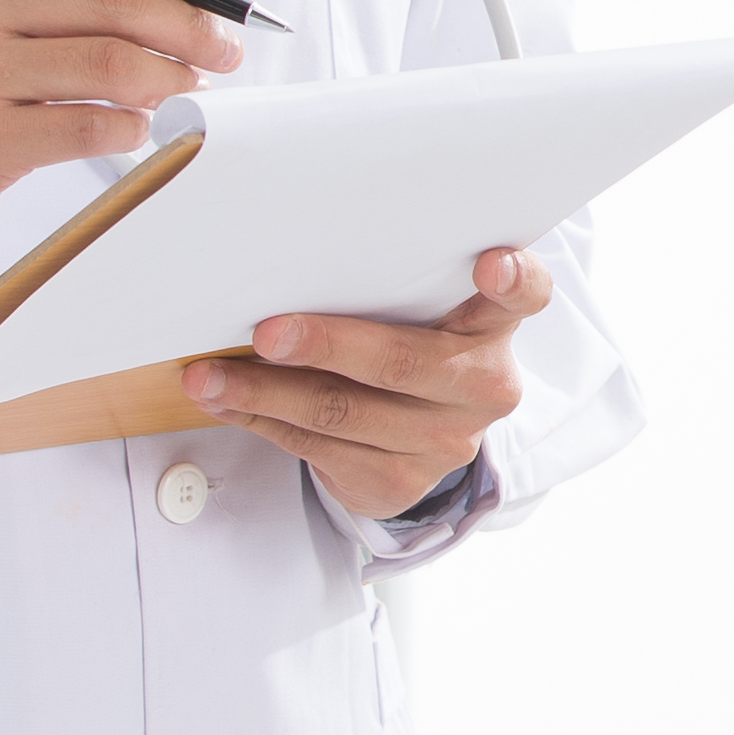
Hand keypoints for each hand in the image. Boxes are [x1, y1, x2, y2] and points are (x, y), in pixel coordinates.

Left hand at [181, 246, 552, 523]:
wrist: (419, 431)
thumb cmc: (407, 341)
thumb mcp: (419, 308)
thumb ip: (393, 282)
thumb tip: (292, 251)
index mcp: (493, 326)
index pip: (525, 296)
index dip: (513, 279)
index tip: (491, 264)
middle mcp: (482, 387)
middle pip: (402, 365)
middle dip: (326, 346)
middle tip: (267, 332)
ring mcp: (444, 443)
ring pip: (342, 414)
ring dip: (264, 391)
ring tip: (208, 375)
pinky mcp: (399, 484)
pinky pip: (316, 449)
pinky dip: (261, 420)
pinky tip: (226, 400)